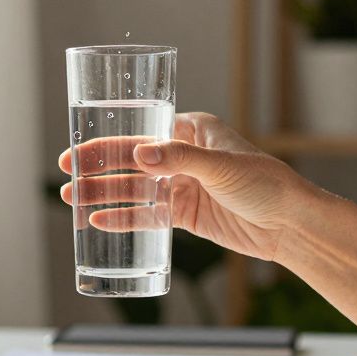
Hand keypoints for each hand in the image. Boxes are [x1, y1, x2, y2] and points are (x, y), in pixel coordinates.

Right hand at [58, 112, 316, 260]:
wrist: (290, 225)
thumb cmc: (266, 184)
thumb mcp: (222, 166)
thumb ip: (181, 160)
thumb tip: (140, 155)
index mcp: (194, 130)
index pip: (142, 131)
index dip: (108, 140)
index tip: (80, 147)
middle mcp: (184, 156)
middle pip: (131, 160)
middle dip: (97, 167)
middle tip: (67, 174)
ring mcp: (183, 186)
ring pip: (135, 189)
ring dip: (104, 193)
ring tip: (72, 199)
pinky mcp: (186, 215)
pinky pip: (148, 216)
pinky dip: (125, 218)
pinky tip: (99, 221)